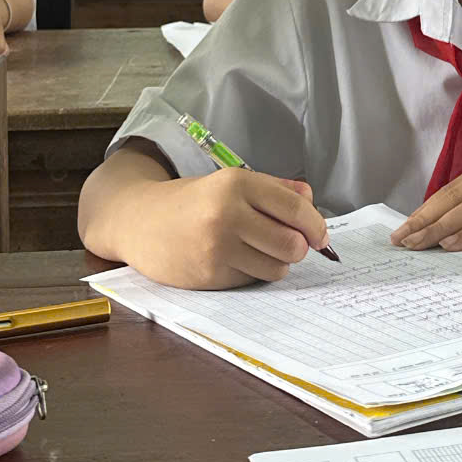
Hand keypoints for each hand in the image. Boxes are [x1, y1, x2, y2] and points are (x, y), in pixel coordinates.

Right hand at [170, 166, 329, 286]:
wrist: (140, 221)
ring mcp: (217, 247)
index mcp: (236, 184)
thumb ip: (274, 189)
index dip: (316, 225)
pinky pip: (253, 280)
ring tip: (259, 250)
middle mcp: (226, 214)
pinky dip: (252, 272)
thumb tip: (310, 200)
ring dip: (277, 262)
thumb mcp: (230, 182)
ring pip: (277, 267)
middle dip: (299, 247)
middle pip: (291, 243)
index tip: (320, 235)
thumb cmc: (191, 202)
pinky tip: (234, 259)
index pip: (295, 208)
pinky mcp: (210, 274)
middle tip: (291, 244)